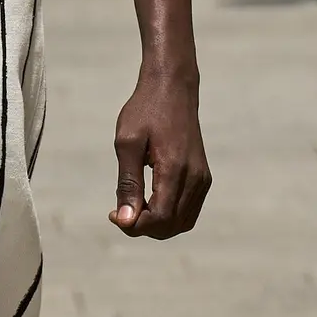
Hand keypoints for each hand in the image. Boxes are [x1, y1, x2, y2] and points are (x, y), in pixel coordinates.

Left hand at [110, 64, 210, 239]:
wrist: (172, 88)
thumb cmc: (145, 111)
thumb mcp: (127, 143)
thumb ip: (127, 183)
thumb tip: (126, 220)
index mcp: (175, 169)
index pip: (159, 218)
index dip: (135, 226)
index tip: (113, 214)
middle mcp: (195, 178)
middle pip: (171, 226)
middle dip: (143, 228)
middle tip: (120, 211)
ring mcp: (202, 178)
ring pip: (182, 223)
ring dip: (156, 224)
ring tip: (133, 206)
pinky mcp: (203, 177)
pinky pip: (188, 211)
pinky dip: (168, 216)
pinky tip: (148, 201)